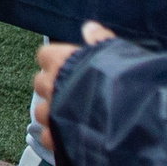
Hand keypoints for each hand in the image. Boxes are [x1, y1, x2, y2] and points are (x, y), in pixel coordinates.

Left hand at [31, 22, 115, 154]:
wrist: (126, 120)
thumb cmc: (122, 82)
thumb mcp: (115, 52)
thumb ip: (99, 40)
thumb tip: (90, 27)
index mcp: (60, 61)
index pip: (44, 55)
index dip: (55, 61)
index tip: (67, 66)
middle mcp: (50, 85)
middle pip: (39, 82)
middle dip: (51, 87)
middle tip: (71, 93)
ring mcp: (50, 112)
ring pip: (40, 111)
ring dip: (52, 113)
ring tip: (72, 117)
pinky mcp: (55, 138)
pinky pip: (47, 136)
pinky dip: (56, 138)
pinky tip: (70, 137)